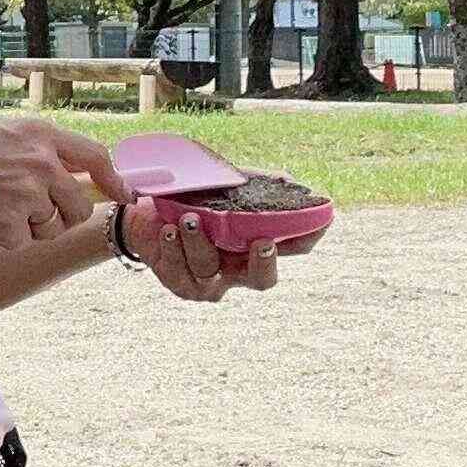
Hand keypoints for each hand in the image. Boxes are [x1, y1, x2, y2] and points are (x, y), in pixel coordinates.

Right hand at [0, 117, 128, 248]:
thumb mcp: (2, 134)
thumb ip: (40, 149)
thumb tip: (78, 175)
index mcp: (40, 134)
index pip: (95, 156)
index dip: (114, 180)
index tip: (123, 195)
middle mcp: (40, 162)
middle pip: (79, 205)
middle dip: (62, 217)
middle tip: (32, 214)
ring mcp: (27, 194)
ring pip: (52, 228)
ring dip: (30, 229)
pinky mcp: (10, 224)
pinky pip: (21, 243)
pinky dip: (2, 239)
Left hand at [122, 200, 326, 301]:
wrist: (146, 213)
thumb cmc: (194, 199)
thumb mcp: (226, 186)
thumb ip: (256, 184)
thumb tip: (290, 182)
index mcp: (258, 246)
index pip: (295, 246)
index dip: (310, 234)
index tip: (320, 219)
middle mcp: (239, 270)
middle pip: (263, 279)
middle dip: (264, 264)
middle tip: (261, 243)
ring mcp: (210, 281)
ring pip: (209, 268)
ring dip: (199, 242)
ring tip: (189, 218)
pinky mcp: (181, 284)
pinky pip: (179, 271)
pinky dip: (174, 248)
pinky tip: (169, 231)